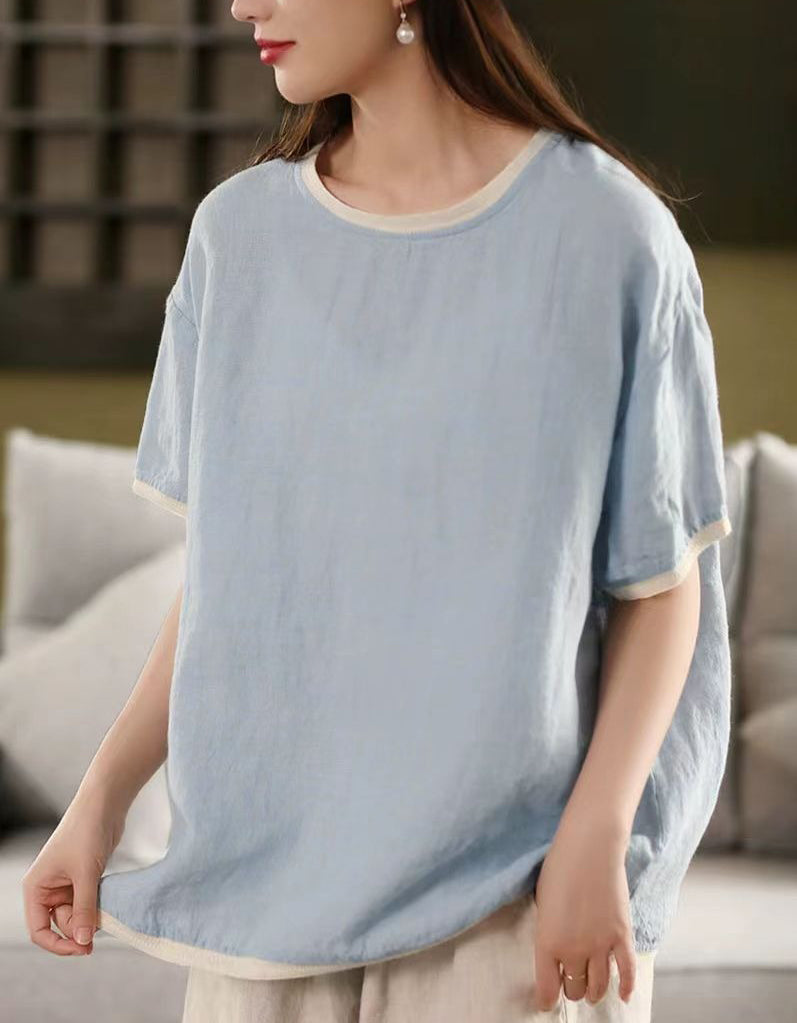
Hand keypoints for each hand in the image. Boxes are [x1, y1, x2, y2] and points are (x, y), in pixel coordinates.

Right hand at [21, 792, 125, 955]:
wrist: (105, 805)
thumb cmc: (87, 833)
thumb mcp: (85, 874)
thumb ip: (84, 909)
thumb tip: (82, 941)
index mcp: (36, 888)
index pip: (38, 930)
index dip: (58, 945)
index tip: (81, 949)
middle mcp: (47, 888)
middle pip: (60, 925)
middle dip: (79, 929)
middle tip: (100, 930)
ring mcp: (66, 884)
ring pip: (76, 915)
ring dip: (89, 918)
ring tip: (105, 912)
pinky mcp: (83, 879)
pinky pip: (87, 903)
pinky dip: (96, 907)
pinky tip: (107, 906)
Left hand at [532, 813, 635, 1011]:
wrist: (589, 848)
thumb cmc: (559, 868)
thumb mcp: (542, 903)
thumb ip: (549, 932)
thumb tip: (555, 951)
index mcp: (547, 942)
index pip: (547, 988)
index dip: (547, 1000)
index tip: (546, 1002)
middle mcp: (574, 950)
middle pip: (574, 988)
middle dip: (571, 989)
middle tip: (570, 983)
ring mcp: (601, 946)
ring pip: (598, 986)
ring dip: (593, 991)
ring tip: (590, 991)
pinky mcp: (622, 936)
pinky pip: (627, 972)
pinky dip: (626, 987)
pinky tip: (623, 996)